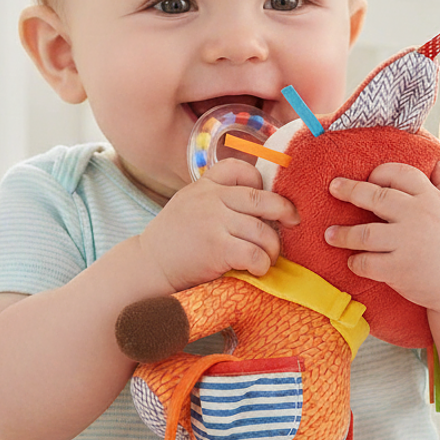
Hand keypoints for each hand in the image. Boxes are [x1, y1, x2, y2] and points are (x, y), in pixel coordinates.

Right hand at [137, 159, 299, 293]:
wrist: (147, 267)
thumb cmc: (173, 241)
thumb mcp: (189, 205)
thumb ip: (216, 199)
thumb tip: (260, 204)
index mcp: (205, 186)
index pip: (240, 169)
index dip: (261, 182)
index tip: (267, 202)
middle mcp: (210, 199)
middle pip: (261, 199)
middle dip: (284, 211)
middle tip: (293, 223)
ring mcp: (214, 222)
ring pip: (262, 231)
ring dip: (273, 248)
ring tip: (269, 257)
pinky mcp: (217, 248)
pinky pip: (254, 253)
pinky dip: (262, 264)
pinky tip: (257, 270)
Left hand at [325, 160, 439, 313]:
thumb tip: (437, 165)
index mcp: (431, 199)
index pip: (400, 174)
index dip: (381, 172)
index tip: (370, 178)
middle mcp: (417, 216)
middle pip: (375, 196)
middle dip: (350, 190)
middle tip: (334, 188)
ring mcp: (408, 243)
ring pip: (364, 233)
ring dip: (343, 234)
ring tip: (329, 234)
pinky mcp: (400, 270)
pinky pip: (368, 263)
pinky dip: (356, 262)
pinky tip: (353, 261)